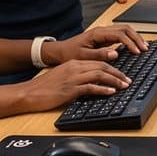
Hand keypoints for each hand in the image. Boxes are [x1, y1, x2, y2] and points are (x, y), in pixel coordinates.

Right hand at [14, 58, 129, 112]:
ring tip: (124, 86)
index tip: (122, 74)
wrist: (28, 93)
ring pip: (99, 75)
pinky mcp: (70, 89)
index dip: (113, 67)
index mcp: (73, 63)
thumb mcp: (63, 77)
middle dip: (118, 73)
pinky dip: (103, 89)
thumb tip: (93, 82)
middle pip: (102, 66)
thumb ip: (77, 77)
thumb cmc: (44, 88)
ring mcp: (72, 78)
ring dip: (114, 80)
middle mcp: (74, 68)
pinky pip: (90, 87)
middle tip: (128, 80)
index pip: (98, 61)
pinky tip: (110, 92)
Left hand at [42, 25, 146, 63]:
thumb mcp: (83, 57)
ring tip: (143, 47)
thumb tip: (115, 53)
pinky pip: (121, 34)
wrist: (60, 51)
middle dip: (137, 38)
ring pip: (124, 30)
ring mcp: (103, 33)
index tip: (137, 52)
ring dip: (135, 37)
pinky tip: (134, 47)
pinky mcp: (104, 37)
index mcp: (98, 33)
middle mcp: (102, 30)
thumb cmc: (70, 54)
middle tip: (145, 49)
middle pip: (125, 28)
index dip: (130, 43)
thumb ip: (100, 55)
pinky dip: (130, 39)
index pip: (120, 34)